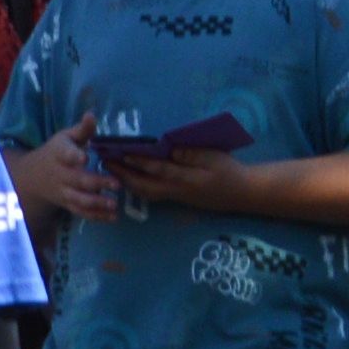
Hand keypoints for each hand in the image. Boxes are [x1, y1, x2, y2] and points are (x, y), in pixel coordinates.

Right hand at [10, 132, 123, 224]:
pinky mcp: (68, 205)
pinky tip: (112, 217)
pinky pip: (81, 212)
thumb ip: (82, 129)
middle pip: (77, 180)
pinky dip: (96, 216)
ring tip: (114, 204)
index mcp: (59, 154)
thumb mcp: (65, 137)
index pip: (64, 154)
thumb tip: (92, 114)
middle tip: (116, 184)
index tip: (84, 157)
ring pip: (78, 199)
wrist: (33, 177)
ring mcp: (63, 192)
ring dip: (96, 203)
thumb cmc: (56, 153)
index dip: (73, 155)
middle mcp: (60, 174)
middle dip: (96, 183)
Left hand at [99, 140, 247, 212]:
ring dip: (126, 180)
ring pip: (145, 192)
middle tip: (105, 160)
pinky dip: (137, 185)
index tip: (120, 152)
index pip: (158, 170)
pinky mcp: (176, 198)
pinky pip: (151, 194)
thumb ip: (191, 154)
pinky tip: (128, 176)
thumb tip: (169, 149)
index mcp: (187, 179)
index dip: (138, 161)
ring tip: (111, 167)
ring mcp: (176, 197)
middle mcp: (177, 191)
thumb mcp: (214, 158)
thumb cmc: (229, 171)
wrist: (243, 193)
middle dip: (123, 174)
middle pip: (144, 186)